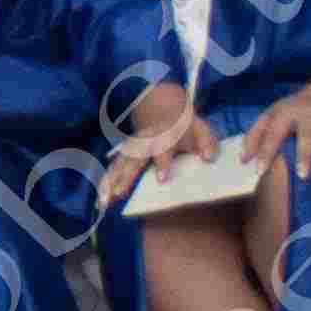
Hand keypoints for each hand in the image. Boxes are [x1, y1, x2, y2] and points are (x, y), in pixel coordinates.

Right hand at [100, 84, 209, 209]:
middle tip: (119, 194)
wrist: (165, 110)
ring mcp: (133, 146)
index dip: (163, 164)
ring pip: (119, 164)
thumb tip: (208, 158)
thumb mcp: (201, 129)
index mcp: (165, 135)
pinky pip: (114, 166)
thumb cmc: (186, 127)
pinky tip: (102, 195)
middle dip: (125, 177)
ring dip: (110, 181)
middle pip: (134, 159)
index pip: (163, 150)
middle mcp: (145, 141)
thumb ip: (207, 142)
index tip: (162, 179)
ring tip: (105, 200)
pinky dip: (106, 180)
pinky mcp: (126, 152)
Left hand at [251, 78, 310, 180]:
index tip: (258, 170)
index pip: (273, 131)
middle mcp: (310, 113)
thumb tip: (243, 160)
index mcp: (286, 112)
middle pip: (308, 134)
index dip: (264, 150)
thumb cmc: (295, 109)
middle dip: (305, 154)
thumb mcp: (272, 115)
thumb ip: (255, 136)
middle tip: (302, 175)